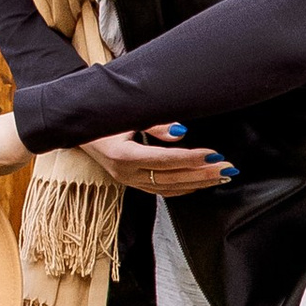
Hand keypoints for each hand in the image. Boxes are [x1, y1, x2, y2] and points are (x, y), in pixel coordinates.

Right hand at [82, 124, 235, 198]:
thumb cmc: (102, 118)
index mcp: (122, 154)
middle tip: (227, 169)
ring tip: (221, 176)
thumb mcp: (126, 114)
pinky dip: (183, 188)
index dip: (190, 158)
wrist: (78, 129)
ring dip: (198, 183)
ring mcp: (128, 181)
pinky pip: (162, 191)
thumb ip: (154, 124)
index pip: (163, 160)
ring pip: (169, 187)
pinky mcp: (132, 184)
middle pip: (171, 178)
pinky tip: (200, 184)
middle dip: (202, 173)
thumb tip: (181, 132)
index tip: (214, 154)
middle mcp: (125, 173)